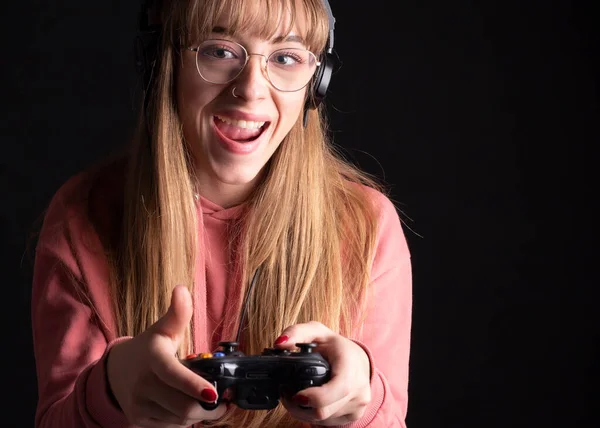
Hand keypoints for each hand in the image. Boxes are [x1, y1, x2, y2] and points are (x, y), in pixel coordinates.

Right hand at [107, 285, 226, 427]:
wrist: (116, 371)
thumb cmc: (148, 349)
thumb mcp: (163, 330)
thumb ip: (177, 313)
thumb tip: (182, 290)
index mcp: (153, 358)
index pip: (173, 375)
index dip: (193, 385)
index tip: (214, 393)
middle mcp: (144, 384)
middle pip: (182, 406)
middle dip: (208, 408)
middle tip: (224, 402)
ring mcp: (140, 405)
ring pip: (178, 420)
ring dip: (199, 416)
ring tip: (211, 405)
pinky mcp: (140, 420)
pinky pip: (170, 427)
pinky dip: (185, 422)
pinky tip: (192, 410)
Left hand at [275, 321, 371, 425]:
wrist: (359, 360)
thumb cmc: (336, 346)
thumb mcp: (317, 331)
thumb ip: (296, 332)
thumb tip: (279, 344)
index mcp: (351, 366)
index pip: (338, 389)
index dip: (315, 397)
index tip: (296, 395)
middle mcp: (358, 388)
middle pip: (324, 410)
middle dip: (299, 406)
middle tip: (286, 394)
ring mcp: (358, 404)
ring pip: (324, 419)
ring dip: (305, 412)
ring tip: (296, 397)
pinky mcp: (355, 415)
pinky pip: (329, 422)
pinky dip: (315, 415)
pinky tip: (310, 402)